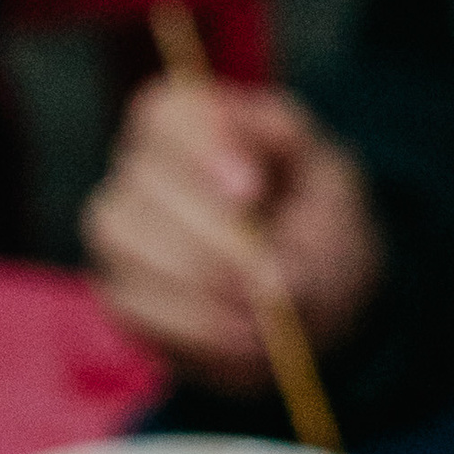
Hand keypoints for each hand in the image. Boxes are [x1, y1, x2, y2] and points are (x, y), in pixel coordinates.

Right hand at [84, 79, 383, 392]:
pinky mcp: (121, 291)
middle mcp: (142, 171)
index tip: (250, 192)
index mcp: (195, 124)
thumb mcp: (332, 184)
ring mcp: (122, 232)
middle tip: (265, 280)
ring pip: (121, 243)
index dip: (199, 150)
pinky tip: (241, 337)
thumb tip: (244, 198)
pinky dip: (189, 328)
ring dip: (193, 288)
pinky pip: (127, 305)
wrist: (312, 297)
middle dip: (204, 240)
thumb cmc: (317, 223)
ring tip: (259, 317)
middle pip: (138, 185)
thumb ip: (298, 175)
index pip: (167, 115)